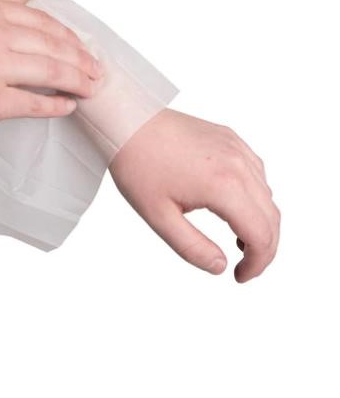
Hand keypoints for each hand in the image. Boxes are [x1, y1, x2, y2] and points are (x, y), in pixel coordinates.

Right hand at [0, 0, 102, 144]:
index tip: (83, 48)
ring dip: (78, 82)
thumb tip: (31, 47)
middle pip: (54, 46)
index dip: (70, 37)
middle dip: (82, 60)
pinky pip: (37, 104)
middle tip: (97, 71)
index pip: (42, 21)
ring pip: (52, 72)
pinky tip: (68, 106)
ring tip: (90, 88)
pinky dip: (58, 106)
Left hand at [109, 109, 279, 282]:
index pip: (262, 236)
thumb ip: (192, 248)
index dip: (257, 264)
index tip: (239, 276)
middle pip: (271, 217)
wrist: (126, 121)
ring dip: (260, 221)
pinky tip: (233, 206)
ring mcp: (236, 147)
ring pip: (266, 194)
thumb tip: (220, 267)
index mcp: (224, 186)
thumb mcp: (159, 217)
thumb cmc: (137, 165)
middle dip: (263, 248)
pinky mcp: (229, 137)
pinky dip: (254, 196)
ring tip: (237, 241)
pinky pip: (255, 172)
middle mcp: (239, 164)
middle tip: (244, 266)